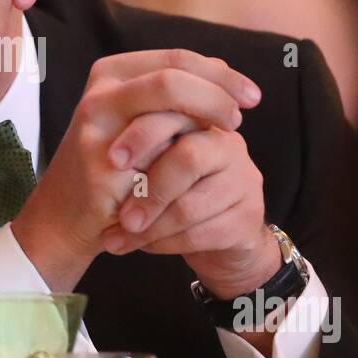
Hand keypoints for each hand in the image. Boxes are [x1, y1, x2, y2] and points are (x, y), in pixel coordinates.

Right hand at [12, 49, 260, 289]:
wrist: (66, 214)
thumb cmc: (113, 162)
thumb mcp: (141, 117)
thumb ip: (175, 94)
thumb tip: (225, 74)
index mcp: (110, 72)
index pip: (177, 59)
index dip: (221, 75)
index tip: (252, 96)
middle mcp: (99, 94)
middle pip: (172, 80)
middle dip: (215, 98)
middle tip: (238, 120)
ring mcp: (96, 130)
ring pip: (166, 118)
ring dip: (200, 133)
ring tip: (222, 145)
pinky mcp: (101, 167)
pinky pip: (158, 163)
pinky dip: (183, 169)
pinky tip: (196, 176)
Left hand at [98, 127, 279, 299]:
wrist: (210, 239)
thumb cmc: (167, 191)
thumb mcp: (149, 162)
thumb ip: (138, 148)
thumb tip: (110, 157)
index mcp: (199, 118)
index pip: (177, 111)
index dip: (143, 135)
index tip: (112, 160)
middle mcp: (227, 143)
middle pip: (188, 158)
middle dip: (148, 192)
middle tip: (120, 215)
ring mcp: (243, 180)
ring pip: (190, 206)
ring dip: (148, 228)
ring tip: (117, 238)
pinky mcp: (248, 217)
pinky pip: (199, 234)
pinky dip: (163, 244)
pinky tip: (142, 246)